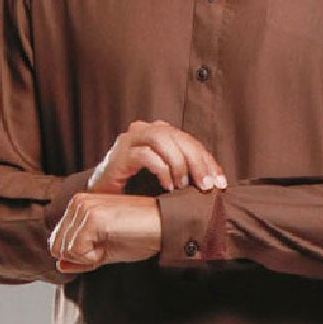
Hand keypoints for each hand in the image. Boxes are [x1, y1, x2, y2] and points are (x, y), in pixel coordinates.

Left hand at [49, 192, 161, 273]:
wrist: (164, 227)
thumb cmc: (140, 236)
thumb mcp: (105, 250)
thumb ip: (81, 257)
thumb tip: (59, 265)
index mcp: (79, 204)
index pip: (57, 242)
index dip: (81, 254)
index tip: (106, 243)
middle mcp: (78, 201)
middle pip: (56, 246)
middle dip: (81, 256)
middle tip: (109, 244)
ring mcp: (85, 207)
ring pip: (64, 250)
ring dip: (89, 256)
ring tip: (112, 241)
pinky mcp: (92, 218)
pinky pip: (77, 251)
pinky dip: (94, 257)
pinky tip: (113, 242)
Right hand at [87, 119, 226, 194]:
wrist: (102, 194)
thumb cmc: (136, 185)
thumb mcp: (167, 176)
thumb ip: (185, 170)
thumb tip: (214, 181)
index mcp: (161, 131)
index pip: (190, 142)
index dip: (208, 161)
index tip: (220, 182)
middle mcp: (147, 129)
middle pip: (179, 138)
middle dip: (197, 162)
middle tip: (207, 185)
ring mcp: (132, 139)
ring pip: (163, 140)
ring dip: (179, 164)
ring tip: (184, 185)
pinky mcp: (120, 153)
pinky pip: (146, 155)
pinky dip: (161, 170)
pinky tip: (167, 186)